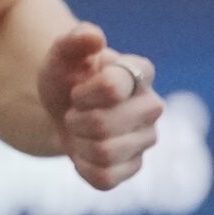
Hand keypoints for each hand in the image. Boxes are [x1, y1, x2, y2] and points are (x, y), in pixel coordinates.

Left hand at [38, 25, 162, 191]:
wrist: (63, 110)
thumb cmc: (68, 79)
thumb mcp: (61, 57)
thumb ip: (73, 42)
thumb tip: (93, 36)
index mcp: (140, 73)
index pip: (113, 87)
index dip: (82, 94)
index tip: (77, 91)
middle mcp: (152, 106)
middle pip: (104, 125)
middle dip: (76, 120)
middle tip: (75, 113)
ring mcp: (147, 139)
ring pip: (104, 153)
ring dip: (78, 143)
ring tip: (80, 131)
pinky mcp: (135, 166)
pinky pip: (105, 178)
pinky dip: (83, 167)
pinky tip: (84, 152)